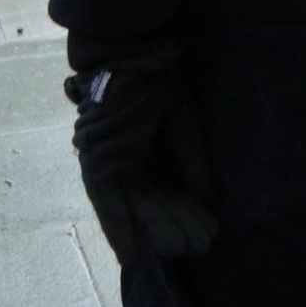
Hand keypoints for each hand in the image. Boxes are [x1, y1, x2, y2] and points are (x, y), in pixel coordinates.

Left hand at [65, 36, 217, 265]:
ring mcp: (108, 160)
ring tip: (179, 253)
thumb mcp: (184, 122)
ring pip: (133, 205)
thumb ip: (191, 158)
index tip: (209, 230)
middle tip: (199, 249)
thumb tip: (208, 196)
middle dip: (175, 226)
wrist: (133, 53)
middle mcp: (125, 158)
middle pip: (152, 201)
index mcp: (147, 146)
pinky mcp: (96, 160)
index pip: (169, 187)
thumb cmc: (158, 79)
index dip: (188, 210)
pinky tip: (132, 253)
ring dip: (155, 230)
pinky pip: (106, 201)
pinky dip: (118, 227)